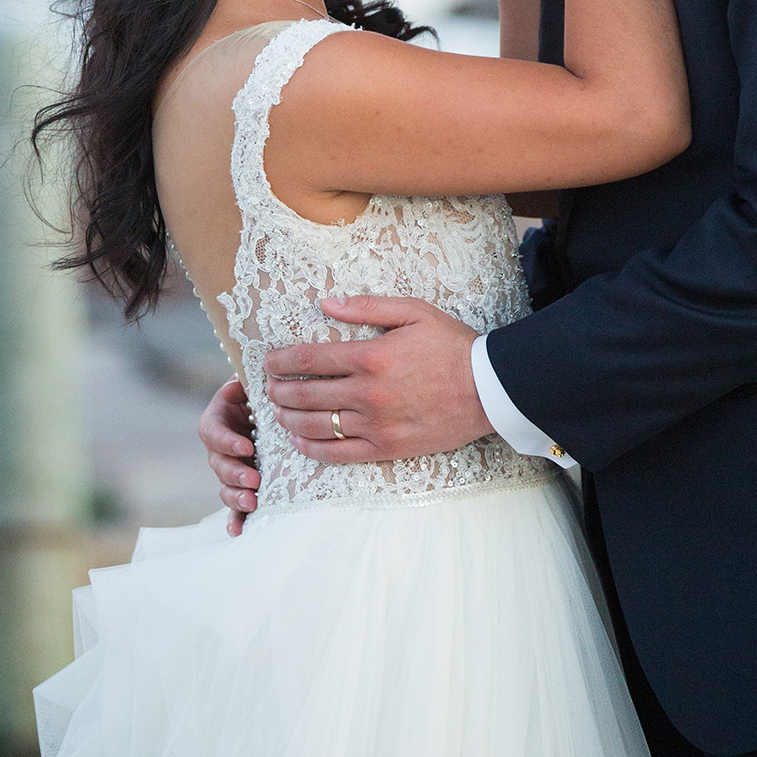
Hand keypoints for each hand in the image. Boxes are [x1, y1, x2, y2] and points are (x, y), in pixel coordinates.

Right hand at [197, 379, 259, 534]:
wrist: (274, 411)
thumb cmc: (262, 393)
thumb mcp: (252, 384)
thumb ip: (244, 385)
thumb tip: (235, 389)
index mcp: (218, 420)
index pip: (212, 432)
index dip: (226, 442)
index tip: (246, 446)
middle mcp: (220, 448)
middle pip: (217, 464)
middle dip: (234, 474)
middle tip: (254, 479)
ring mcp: (230, 469)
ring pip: (224, 487)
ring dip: (235, 497)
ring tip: (253, 502)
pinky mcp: (242, 486)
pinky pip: (234, 508)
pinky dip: (235, 520)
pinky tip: (238, 531)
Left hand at [263, 297, 491, 463]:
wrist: (490, 389)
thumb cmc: (452, 346)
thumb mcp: (413, 312)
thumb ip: (367, 306)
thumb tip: (326, 303)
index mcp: (370, 357)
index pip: (309, 360)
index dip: (281, 363)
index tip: (268, 363)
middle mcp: (368, 393)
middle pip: (306, 394)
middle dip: (279, 391)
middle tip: (266, 388)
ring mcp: (377, 424)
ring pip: (317, 425)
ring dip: (289, 418)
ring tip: (276, 412)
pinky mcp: (388, 448)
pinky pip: (341, 453)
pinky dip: (313, 449)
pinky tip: (298, 441)